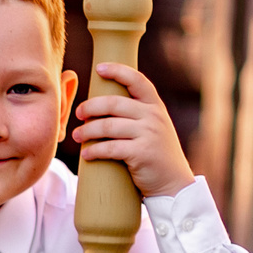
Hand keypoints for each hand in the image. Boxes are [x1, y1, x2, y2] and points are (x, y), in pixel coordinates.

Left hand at [70, 62, 192, 198]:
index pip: (137, 80)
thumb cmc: (157, 155)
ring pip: (108, 126)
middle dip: (91, 107)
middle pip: (113, 103)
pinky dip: (94, 151)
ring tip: (77, 136)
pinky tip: (86, 155)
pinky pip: (110, 148)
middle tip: (79, 114)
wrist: (174, 184)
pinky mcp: (141, 153)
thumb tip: (105, 103)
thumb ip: (137, 114)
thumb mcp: (154, 128)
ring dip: (88, 131)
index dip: (118, 71)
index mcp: (155, 106)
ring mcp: (148, 134)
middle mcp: (153, 116)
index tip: (100, 68)